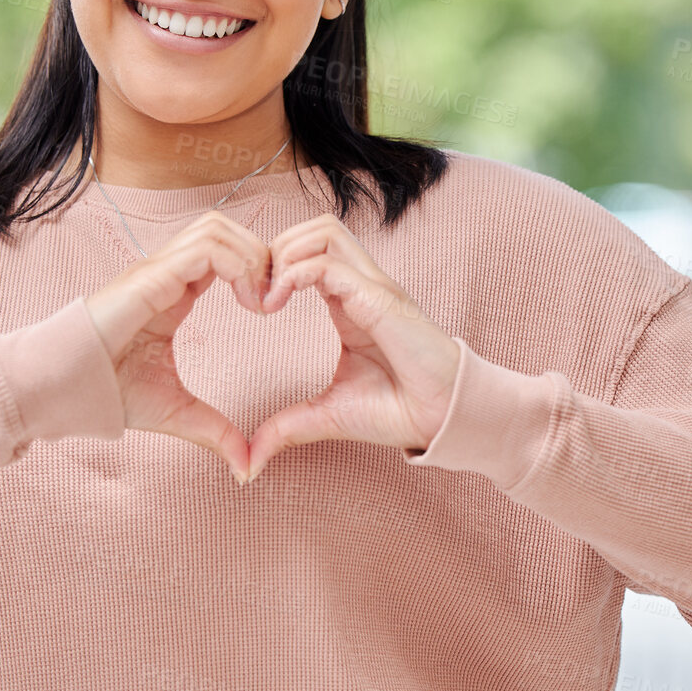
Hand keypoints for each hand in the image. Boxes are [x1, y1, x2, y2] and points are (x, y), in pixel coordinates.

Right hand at [83, 210, 271, 483]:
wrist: (60, 387)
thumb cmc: (108, 391)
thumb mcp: (176, 412)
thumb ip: (214, 431)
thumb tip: (246, 466)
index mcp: (175, 291)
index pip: (224, 251)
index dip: (256, 270)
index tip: (272, 310)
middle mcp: (168, 272)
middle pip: (225, 227)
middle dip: (260, 254)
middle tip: (275, 300)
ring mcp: (157, 269)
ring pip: (217, 228)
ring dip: (251, 257)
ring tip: (262, 302)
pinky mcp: (151, 277)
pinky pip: (206, 249)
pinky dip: (238, 265)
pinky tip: (248, 302)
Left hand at [245, 213, 460, 482]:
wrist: (442, 421)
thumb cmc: (398, 411)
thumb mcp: (327, 416)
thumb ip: (287, 428)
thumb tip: (249, 463)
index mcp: (349, 301)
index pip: (309, 251)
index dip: (273, 267)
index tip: (250, 305)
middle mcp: (361, 285)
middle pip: (314, 228)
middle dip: (273, 249)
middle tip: (252, 293)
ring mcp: (373, 287)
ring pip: (323, 231)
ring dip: (285, 254)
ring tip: (265, 296)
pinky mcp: (379, 299)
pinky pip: (329, 265)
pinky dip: (293, 276)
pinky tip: (274, 307)